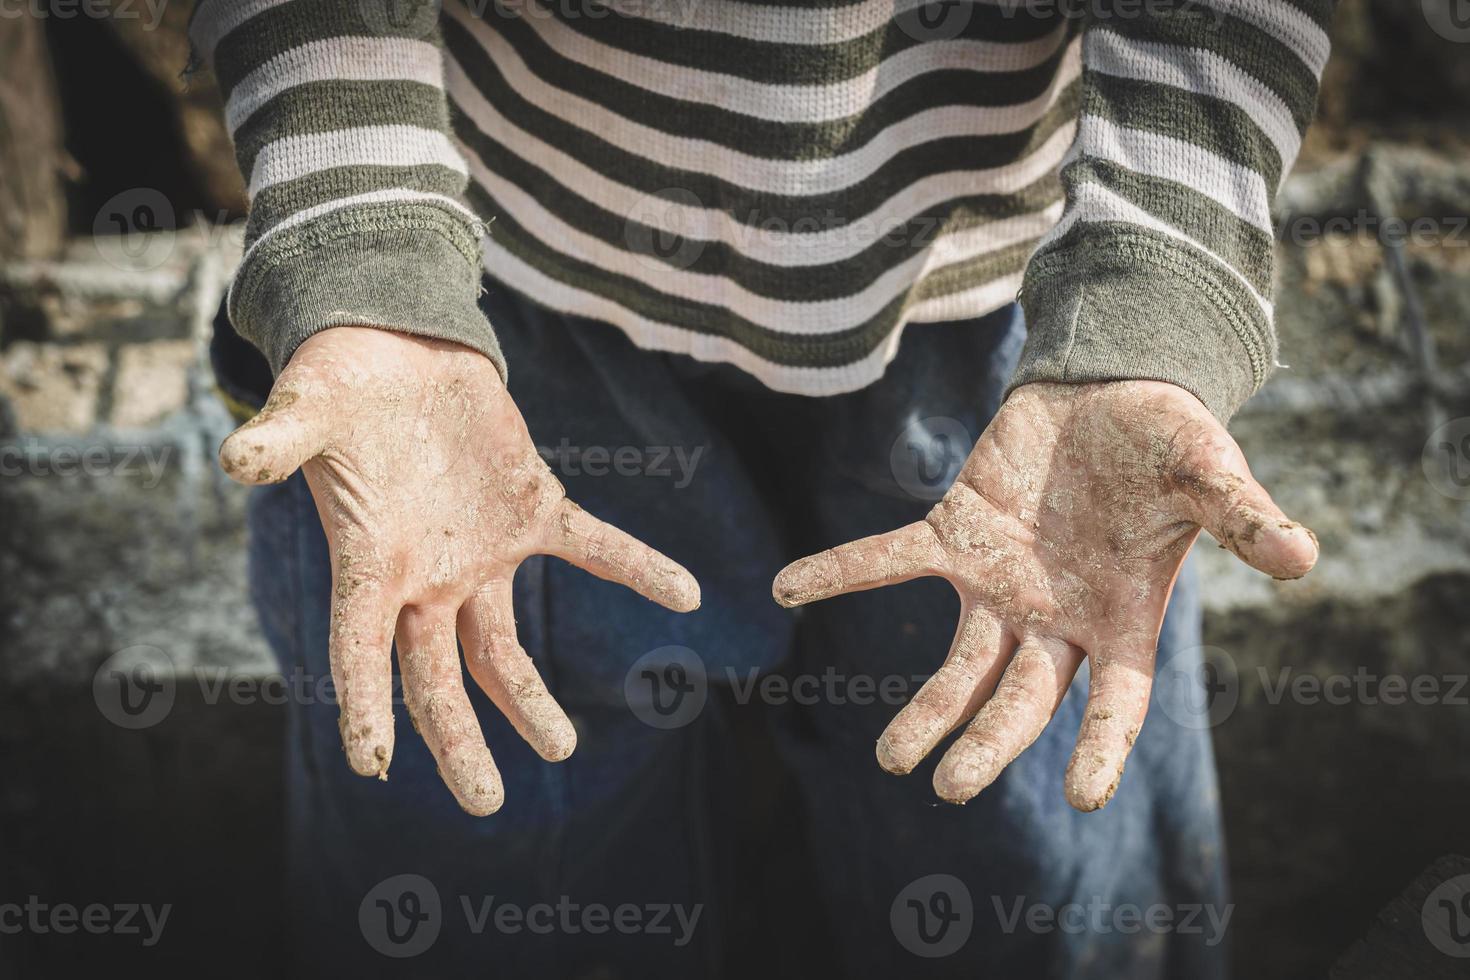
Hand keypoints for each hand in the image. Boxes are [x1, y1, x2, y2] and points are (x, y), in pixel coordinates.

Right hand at [219, 327, 699, 814]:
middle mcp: (425, 575)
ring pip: (505, 643)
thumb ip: (283, 436)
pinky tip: (687, 595)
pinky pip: (592, 547)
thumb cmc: (340, 384)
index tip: (374, 763)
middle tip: (485, 801)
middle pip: (439, 675)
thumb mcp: (307, 404)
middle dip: (460, 738)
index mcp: (368, 561)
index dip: (364, 703)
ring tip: (562, 749)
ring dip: (531, 695)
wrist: (397, 350)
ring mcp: (481, 550)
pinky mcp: (532, 509)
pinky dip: (637, 567)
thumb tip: (240, 456)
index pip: (359, 649)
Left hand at [773, 381, 1315, 810]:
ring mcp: (999, 583)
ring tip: (891, 760)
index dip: (1102, 745)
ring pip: (958, 661)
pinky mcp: (954, 535)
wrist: (1109, 387)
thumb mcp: (1209, 473)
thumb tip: (1303, 558)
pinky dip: (841, 569)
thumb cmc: (1169, 440)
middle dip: (988, 742)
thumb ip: (1243, 518)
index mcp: (1122, 618)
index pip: (1115, 700)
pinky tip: (785, 588)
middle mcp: (1055, 619)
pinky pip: (890, 558)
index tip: (1082, 795)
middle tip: (948, 787)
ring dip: (924, 706)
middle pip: (1020, 697)